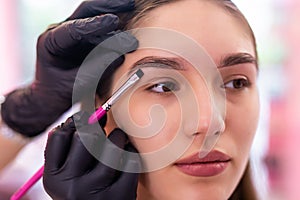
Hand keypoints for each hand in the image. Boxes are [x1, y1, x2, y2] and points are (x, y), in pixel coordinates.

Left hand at [1, 0, 136, 136]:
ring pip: (95, 16)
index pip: (75, 28)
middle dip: (108, 6)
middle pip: (86, 11)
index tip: (114, 21)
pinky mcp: (85, 38)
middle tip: (130, 3)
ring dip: (115, 14)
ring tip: (133, 12)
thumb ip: (96, 68)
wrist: (53, 97)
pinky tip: (128, 24)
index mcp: (51, 41)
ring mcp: (73, 33)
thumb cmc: (59, 91)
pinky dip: (115, 26)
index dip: (95, 24)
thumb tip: (120, 55)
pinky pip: (101, 28)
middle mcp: (61, 32)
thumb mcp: (76, 83)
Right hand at [43, 111, 140, 199]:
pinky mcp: (121, 196)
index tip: (86, 120)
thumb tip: (93, 114)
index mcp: (53, 179)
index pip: (59, 135)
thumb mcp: (67, 174)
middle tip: (102, 126)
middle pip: (85, 138)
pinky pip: (131, 161)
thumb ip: (71, 147)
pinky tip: (127, 156)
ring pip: (111, 146)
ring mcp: (97, 193)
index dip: (75, 122)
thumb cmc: (83, 190)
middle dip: (96, 127)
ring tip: (118, 139)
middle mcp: (71, 187)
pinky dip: (131, 153)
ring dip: (118, 137)